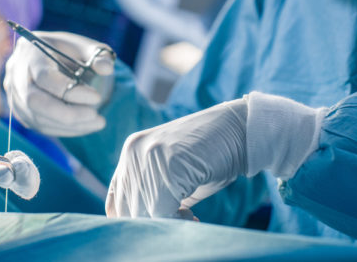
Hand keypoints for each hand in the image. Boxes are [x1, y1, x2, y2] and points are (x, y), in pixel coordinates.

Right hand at [4, 31, 114, 136]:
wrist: (44, 58)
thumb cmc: (66, 51)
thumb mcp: (83, 46)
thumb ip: (97, 54)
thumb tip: (106, 69)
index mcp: (29, 53)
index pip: (45, 78)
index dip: (71, 91)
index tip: (97, 97)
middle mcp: (16, 75)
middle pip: (35, 102)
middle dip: (68, 114)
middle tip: (96, 116)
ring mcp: (15, 97)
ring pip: (37, 119)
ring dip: (70, 126)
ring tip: (98, 122)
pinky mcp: (20, 113)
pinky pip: (40, 126)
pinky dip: (65, 130)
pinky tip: (86, 125)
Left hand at [106, 99, 247, 218]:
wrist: (242, 130)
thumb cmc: (212, 156)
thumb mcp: (173, 175)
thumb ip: (152, 193)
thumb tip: (142, 227)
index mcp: (131, 154)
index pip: (115, 201)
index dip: (134, 220)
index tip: (159, 226)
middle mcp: (132, 153)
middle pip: (126, 210)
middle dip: (152, 225)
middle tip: (180, 222)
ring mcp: (147, 156)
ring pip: (142, 214)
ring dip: (166, 224)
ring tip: (189, 219)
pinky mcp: (166, 164)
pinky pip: (160, 212)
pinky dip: (176, 222)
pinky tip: (193, 217)